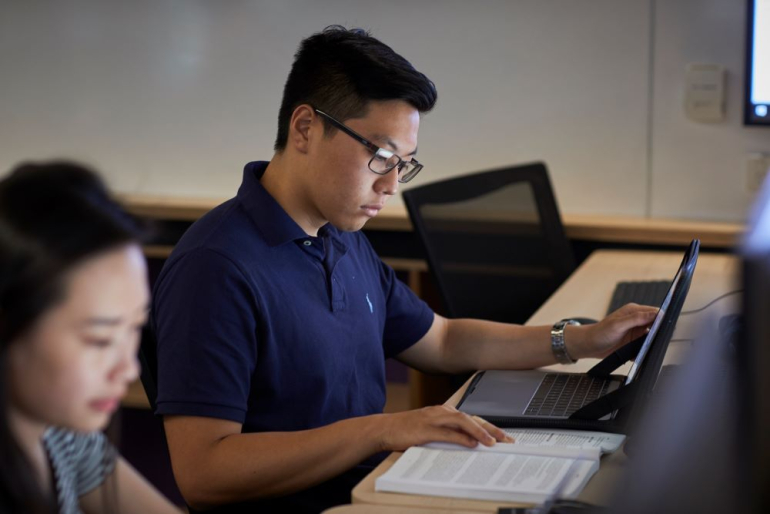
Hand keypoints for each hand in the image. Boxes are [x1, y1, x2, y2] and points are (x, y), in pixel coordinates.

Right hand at [375, 405, 512, 451]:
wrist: (385, 428)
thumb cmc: (407, 431)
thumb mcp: (432, 431)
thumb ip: (450, 434)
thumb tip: (470, 444)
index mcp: (445, 412)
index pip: (472, 418)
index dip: (490, 427)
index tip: (504, 437)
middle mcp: (442, 412)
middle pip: (472, 418)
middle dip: (491, 429)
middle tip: (507, 440)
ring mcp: (434, 419)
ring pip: (463, 422)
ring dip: (479, 432)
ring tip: (493, 442)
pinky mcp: (426, 429)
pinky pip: (448, 432)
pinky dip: (461, 437)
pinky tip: (471, 443)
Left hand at [571, 303, 657, 358]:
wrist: (589, 345)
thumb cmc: (600, 332)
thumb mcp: (618, 324)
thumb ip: (636, 318)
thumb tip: (655, 313)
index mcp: (634, 311)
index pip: (655, 312)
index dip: (663, 318)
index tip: (669, 326)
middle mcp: (637, 320)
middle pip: (657, 324)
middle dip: (660, 332)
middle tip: (660, 340)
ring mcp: (636, 332)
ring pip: (653, 337)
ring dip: (653, 343)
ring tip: (650, 348)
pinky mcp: (634, 342)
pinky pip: (646, 346)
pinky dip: (646, 350)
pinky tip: (643, 354)